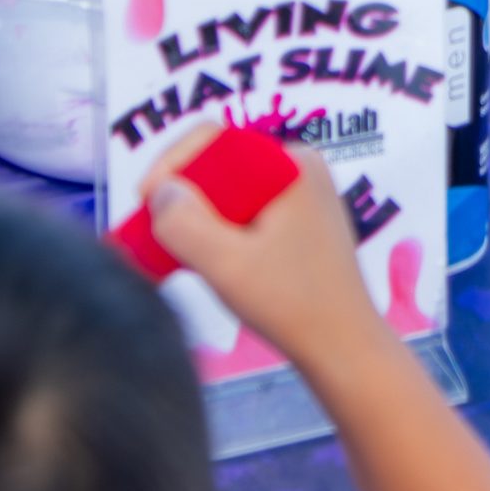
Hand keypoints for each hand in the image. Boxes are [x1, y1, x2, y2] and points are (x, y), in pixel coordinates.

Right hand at [141, 125, 389, 380]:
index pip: (211, 139)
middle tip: (155, 235)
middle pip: (218, 164)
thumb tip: (161, 190)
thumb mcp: (227, 266)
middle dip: (182, 197)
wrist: (346, 351)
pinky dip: (220, 231)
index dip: (168, 167)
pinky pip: (246, 210)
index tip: (143, 206)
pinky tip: (208, 262)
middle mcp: (300, 167)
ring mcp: (303, 194)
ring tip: (178, 254)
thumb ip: (184, 224)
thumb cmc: (293, 308)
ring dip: (199, 218)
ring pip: (229, 190)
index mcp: (290, 164)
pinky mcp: (301, 221)